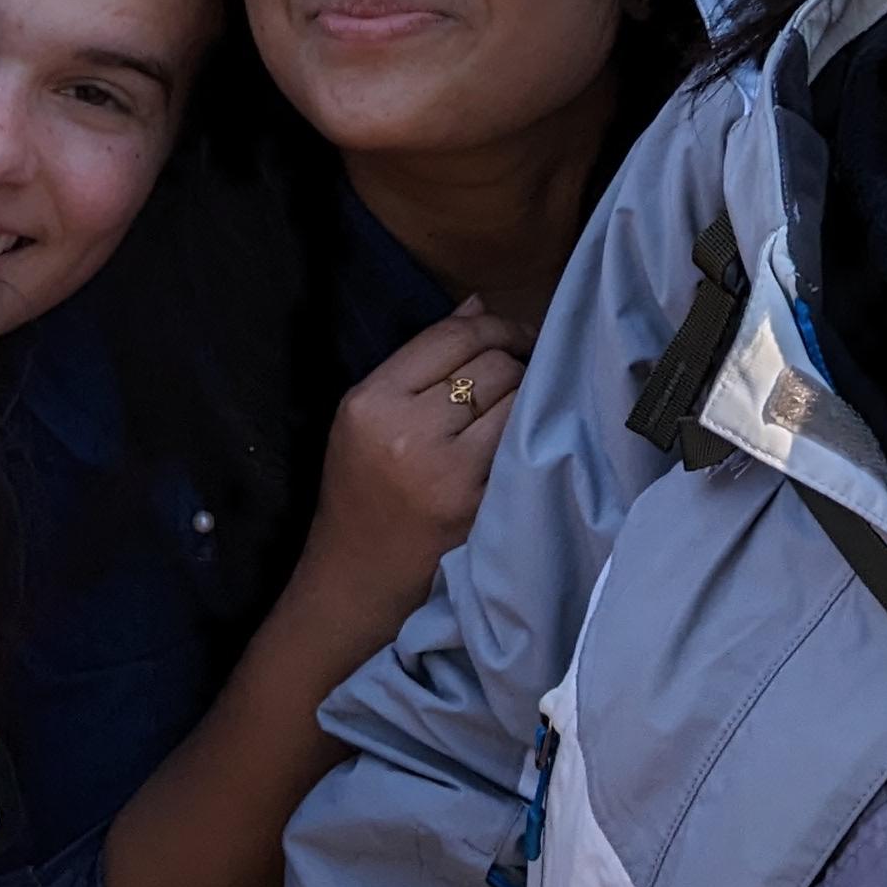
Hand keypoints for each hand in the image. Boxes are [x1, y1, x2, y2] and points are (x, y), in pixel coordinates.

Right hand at [299, 300, 527, 644]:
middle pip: (492, 364)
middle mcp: (406, 430)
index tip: (514, 335)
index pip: (452, 335)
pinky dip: (532, 437)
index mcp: (371, 401)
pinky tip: (529, 443)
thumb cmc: (362, 494)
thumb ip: (420, 362)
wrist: (354, 583)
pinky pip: (525, 446)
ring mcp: (447, 472)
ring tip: (520, 411)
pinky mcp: (479, 507)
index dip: (494, 326)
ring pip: (516, 399)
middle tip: (522, 377)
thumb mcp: (367, 420)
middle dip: (515, 363)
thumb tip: (480, 303)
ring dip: (528, 398)